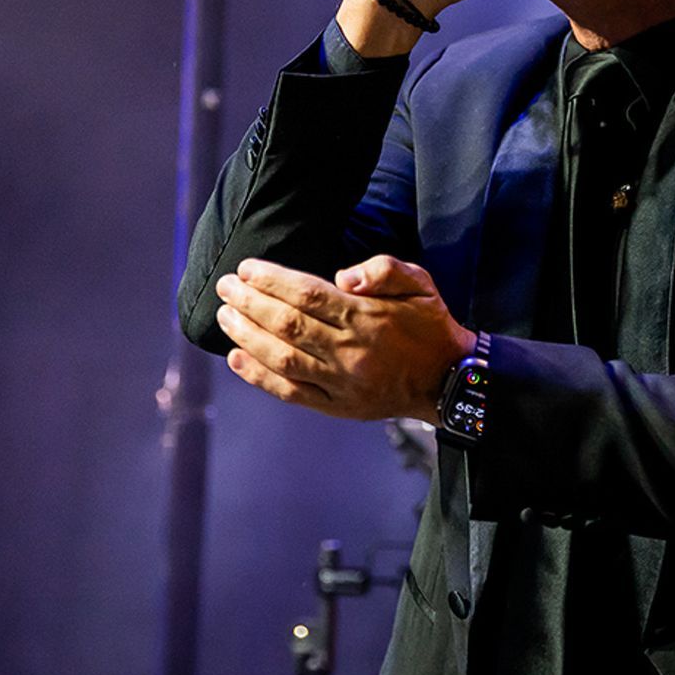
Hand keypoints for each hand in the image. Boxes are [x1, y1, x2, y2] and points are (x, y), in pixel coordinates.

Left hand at [215, 256, 475, 421]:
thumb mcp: (420, 284)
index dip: (272, 280)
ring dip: (247, 336)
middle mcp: (350, 350)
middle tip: (225, 286)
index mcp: (368, 317)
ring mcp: (341, 381)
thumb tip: (343, 276)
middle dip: (250, 302)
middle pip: (288, 324)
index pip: (308, 295)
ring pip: (283, 358)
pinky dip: (259, 377)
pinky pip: (291, 392)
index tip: (246, 269)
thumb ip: (384, 269)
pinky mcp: (337, 405)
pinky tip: (236, 359)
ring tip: (225, 316)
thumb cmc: (429, 325)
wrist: (449, 380)